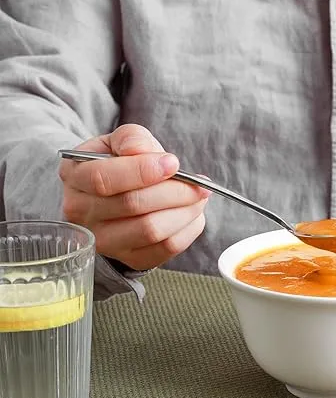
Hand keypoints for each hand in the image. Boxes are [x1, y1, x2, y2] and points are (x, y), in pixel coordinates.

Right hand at [59, 124, 209, 270]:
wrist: (116, 193)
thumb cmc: (119, 162)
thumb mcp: (120, 141)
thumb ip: (131, 139)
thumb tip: (144, 151)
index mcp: (74, 176)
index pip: (104, 179)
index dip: (143, 171)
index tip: (173, 163)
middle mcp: (81, 213)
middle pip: (133, 205)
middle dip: (174, 192)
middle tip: (198, 184)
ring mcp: (103, 241)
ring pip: (151, 231)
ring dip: (185, 212)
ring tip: (199, 197)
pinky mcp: (129, 258)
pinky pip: (165, 249)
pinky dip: (188, 230)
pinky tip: (193, 214)